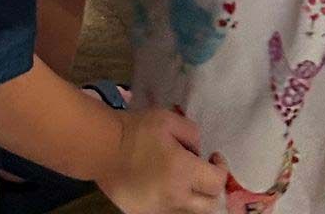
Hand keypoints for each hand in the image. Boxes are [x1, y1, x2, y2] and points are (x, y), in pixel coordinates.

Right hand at [103, 105, 222, 213]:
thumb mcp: (168, 119)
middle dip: (212, 189)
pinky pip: (170, 211)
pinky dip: (174, 200)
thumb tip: (199, 148)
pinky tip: (164, 184)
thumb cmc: (136, 131)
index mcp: (183, 172)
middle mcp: (176, 197)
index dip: (221, 169)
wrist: (103, 149)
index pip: (217, 182)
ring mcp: (161, 209)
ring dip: (194, 197)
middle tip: (204, 173)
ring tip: (184, 179)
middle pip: (210, 205)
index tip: (213, 157)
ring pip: (190, 211)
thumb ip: (191, 132)